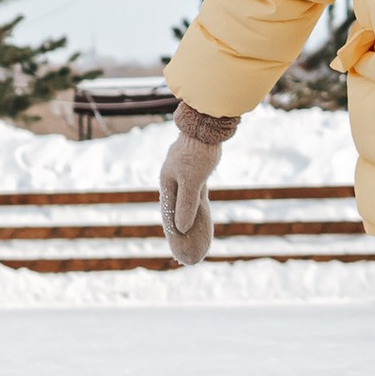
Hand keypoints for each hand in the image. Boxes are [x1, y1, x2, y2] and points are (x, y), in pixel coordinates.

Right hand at [159, 104, 240, 264]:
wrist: (207, 125)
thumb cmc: (198, 152)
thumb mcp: (192, 181)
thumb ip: (186, 204)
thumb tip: (180, 229)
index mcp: (167, 183)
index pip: (168, 215)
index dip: (173, 233)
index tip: (176, 250)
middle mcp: (173, 179)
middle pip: (175, 210)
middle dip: (179, 230)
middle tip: (185, 248)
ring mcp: (184, 174)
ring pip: (186, 202)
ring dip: (188, 218)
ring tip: (192, 236)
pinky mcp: (196, 169)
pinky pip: (195, 194)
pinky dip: (196, 205)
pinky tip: (201, 213)